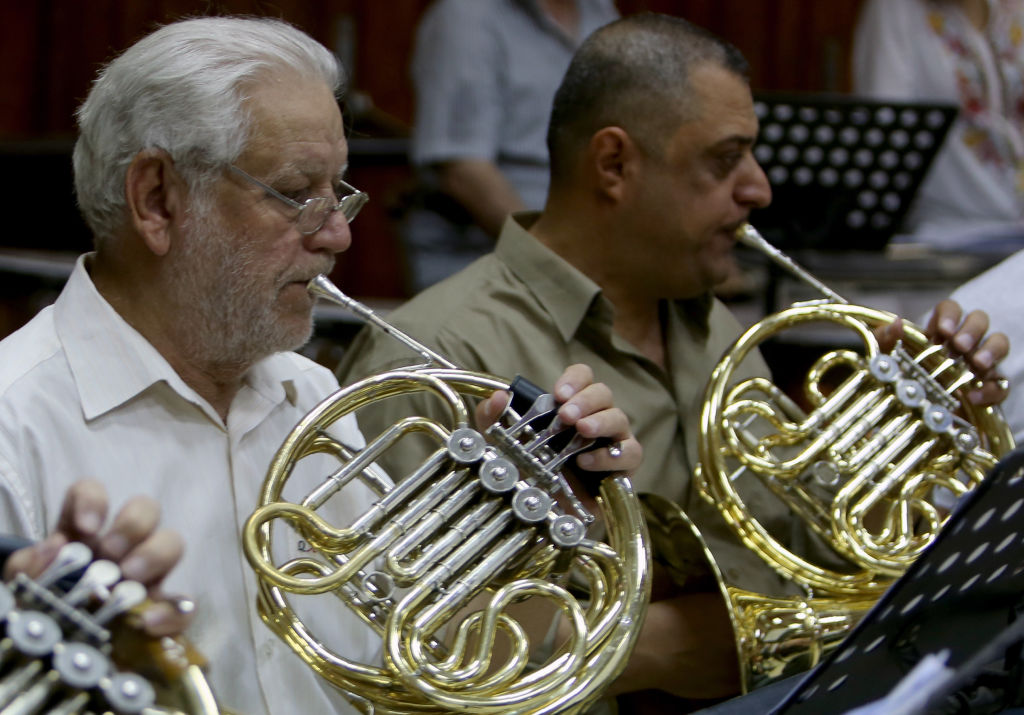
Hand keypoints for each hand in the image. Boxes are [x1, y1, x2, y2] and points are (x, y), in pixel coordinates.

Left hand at [3, 479, 190, 635]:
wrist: (58, 657)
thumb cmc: (42, 610)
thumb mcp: (25, 586)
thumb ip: (29, 565)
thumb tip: (55, 546)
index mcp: (82, 534)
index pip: (91, 493)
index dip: (93, 500)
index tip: (87, 527)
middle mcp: (121, 547)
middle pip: (145, 509)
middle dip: (133, 525)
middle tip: (113, 554)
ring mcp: (147, 576)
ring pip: (173, 542)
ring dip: (156, 554)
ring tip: (132, 579)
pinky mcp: (162, 612)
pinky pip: (184, 604)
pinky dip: (175, 611)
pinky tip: (151, 624)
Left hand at [475, 363, 641, 473]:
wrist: (543, 512)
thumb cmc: (529, 471)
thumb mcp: (501, 443)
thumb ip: (493, 418)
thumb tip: (498, 397)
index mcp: (570, 406)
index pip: (583, 377)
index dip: (575, 379)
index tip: (558, 392)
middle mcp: (594, 419)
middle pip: (603, 393)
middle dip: (585, 400)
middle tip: (566, 414)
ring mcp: (611, 442)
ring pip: (619, 419)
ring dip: (600, 421)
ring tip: (582, 430)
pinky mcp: (621, 469)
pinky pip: (629, 454)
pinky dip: (609, 456)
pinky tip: (586, 461)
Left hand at [877, 300, 1009, 405]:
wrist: (905, 408)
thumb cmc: (897, 375)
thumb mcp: (884, 356)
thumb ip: (885, 338)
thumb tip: (896, 324)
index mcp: (938, 332)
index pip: (951, 310)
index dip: (950, 315)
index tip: (943, 330)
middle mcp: (962, 344)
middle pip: (979, 321)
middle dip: (972, 329)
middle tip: (960, 344)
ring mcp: (978, 365)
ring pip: (998, 345)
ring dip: (991, 350)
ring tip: (977, 362)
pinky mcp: (986, 390)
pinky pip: (1000, 386)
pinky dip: (991, 390)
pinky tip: (974, 396)